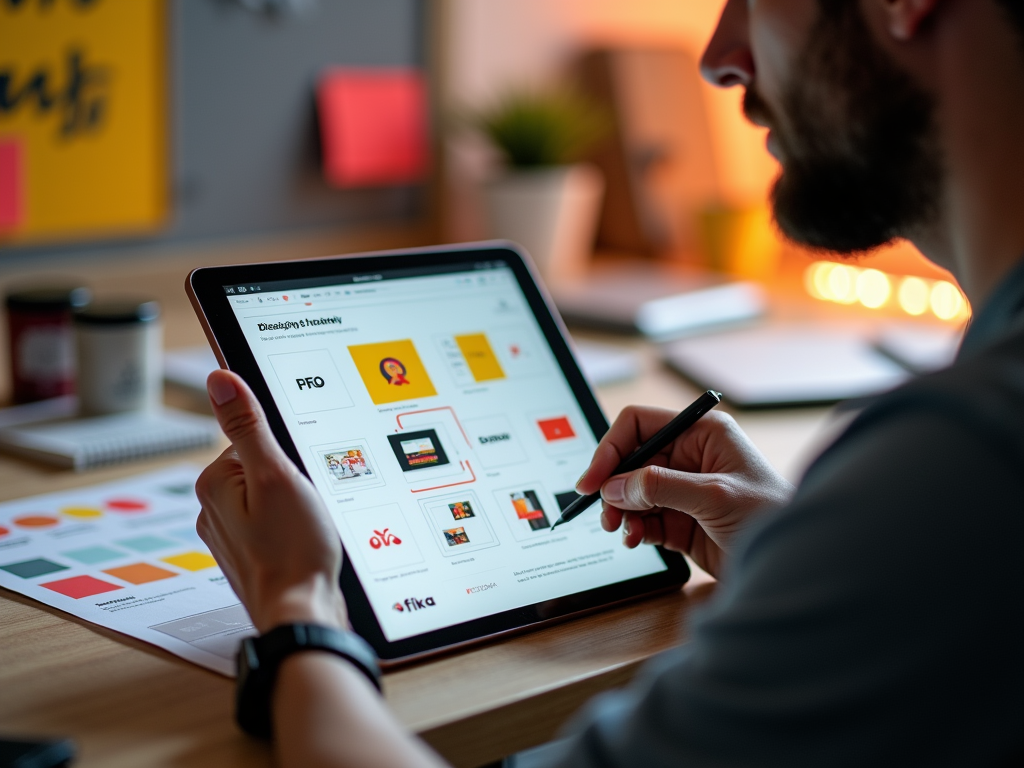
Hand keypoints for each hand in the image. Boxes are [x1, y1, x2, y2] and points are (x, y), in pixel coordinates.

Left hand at [195, 370, 347, 633]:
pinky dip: (293, 529)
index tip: (300, 478)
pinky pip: (275, 524)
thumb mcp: (277, 474)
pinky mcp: (251, 555)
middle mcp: (214, 509)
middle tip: (307, 506)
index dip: (287, 454)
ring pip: (271, 497)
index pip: (254, 439)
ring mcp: (232, 536)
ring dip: (295, 505)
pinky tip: (306, 544)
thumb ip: (250, 426)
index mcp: (214, 484)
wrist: (302, 614)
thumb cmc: (293, 549)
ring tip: (307, 528)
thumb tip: (220, 378)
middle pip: (263, 467)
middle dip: (292, 480)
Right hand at [576, 407, 793, 578]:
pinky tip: (637, 540)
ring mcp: (684, 490)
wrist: (795, 566)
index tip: (593, 480)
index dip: (611, 449)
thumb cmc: (772, 517)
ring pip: (632, 493)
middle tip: (604, 513)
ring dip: (620, 511)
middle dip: (613, 487)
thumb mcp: (714, 496)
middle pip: (630, 461)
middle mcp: (690, 457)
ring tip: (622, 530)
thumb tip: (614, 486)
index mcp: (702, 433)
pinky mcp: (681, 521)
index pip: (639, 425)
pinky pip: (643, 519)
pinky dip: (633, 529)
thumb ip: (660, 487)